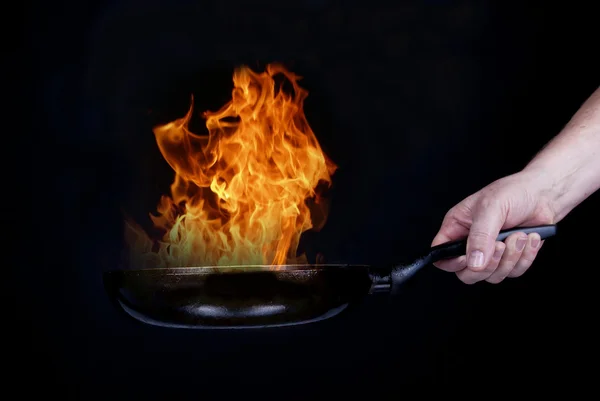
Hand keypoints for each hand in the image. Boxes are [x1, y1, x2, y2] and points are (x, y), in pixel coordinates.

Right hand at [431, 170, 556, 283]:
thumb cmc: (512, 192)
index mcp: (456, 227)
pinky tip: (529, 239)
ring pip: (492, 276)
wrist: (543, 194)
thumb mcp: (491, 208)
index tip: (468, 258)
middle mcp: (470, 243)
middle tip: (501, 245)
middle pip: (466, 274)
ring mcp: (490, 254)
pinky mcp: (510, 259)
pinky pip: (514, 273)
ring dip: (510, 258)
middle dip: (488, 264)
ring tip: (519, 235)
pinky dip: (525, 257)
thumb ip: (480, 236)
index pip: (441, 254)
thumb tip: (474, 263)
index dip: (451, 262)